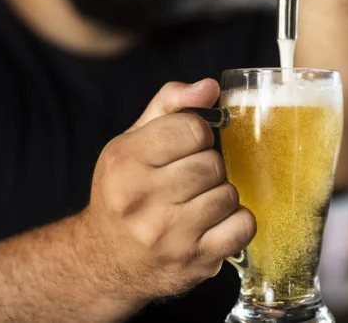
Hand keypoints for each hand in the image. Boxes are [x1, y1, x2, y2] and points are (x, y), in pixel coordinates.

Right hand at [75, 79, 255, 302]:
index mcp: (125, 160)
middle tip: (191, 179)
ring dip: (221, 195)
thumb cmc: (125, 192)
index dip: (199, 135)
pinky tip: (215, 223)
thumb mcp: (133, 142)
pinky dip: (237, 222)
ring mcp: (167, 234)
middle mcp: (140, 198)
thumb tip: (210, 87)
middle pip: (213, 163)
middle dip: (209, 167)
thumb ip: (170, 105)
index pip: (193, 129)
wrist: (104, 261)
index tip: (188, 147)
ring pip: (229, 194)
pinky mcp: (193, 261)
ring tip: (198, 203)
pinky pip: (243, 227)